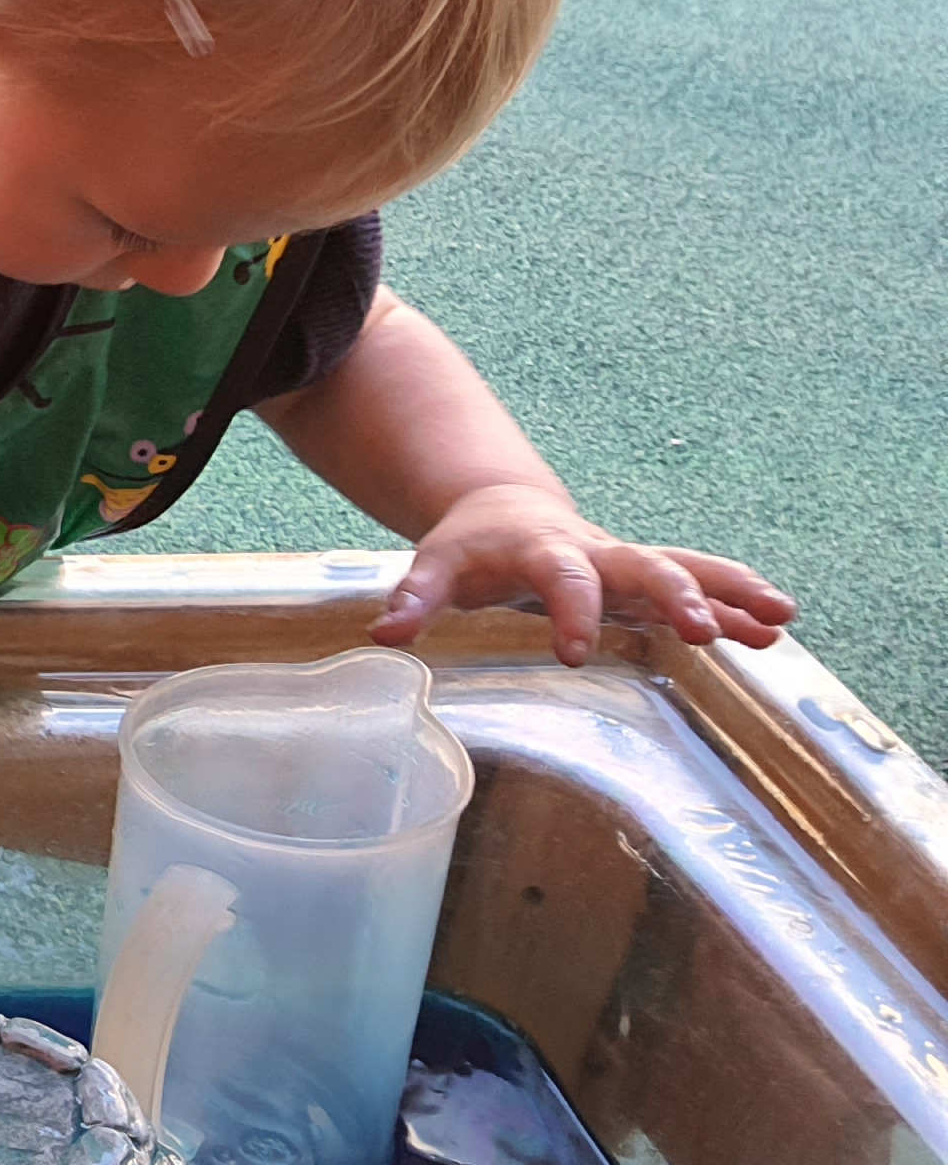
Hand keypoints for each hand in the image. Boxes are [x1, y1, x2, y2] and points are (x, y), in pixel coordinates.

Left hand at [371, 482, 795, 663]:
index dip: (570, 612)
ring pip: (689, 569)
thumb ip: (414, 598)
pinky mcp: (645, 579)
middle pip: (647, 564)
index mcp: (544, 548)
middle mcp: (598, 552)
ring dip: (732, 593)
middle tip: (706, 630)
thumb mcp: (436, 566)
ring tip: (780, 619)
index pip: (562, 579)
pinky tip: (773, 631)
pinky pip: (700, 587)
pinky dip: (735, 606)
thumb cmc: (470, 546)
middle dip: (678, 594)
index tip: (574, 653)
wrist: (505, 511)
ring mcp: (628, 564)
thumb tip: (383, 636)